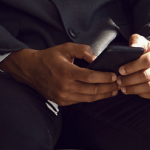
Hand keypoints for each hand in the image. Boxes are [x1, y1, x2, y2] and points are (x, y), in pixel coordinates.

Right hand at [1, 43, 120, 105]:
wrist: (30, 70)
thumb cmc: (49, 57)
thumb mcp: (65, 48)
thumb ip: (83, 50)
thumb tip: (97, 59)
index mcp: (66, 72)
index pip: (91, 77)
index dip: (105, 77)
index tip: (115, 75)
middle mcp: (64, 86)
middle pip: (92, 90)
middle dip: (108, 87)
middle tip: (119, 84)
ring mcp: (63, 96)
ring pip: (89, 98)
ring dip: (103, 94)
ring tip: (114, 90)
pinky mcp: (62, 101)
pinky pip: (81, 101)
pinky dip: (93, 97)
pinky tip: (101, 93)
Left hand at [115, 35, 149, 99]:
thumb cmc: (149, 53)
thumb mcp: (143, 44)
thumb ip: (136, 41)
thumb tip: (132, 46)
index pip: (146, 61)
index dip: (132, 67)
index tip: (120, 70)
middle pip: (147, 76)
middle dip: (130, 80)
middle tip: (119, 81)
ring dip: (134, 89)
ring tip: (123, 88)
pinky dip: (143, 94)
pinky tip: (134, 92)